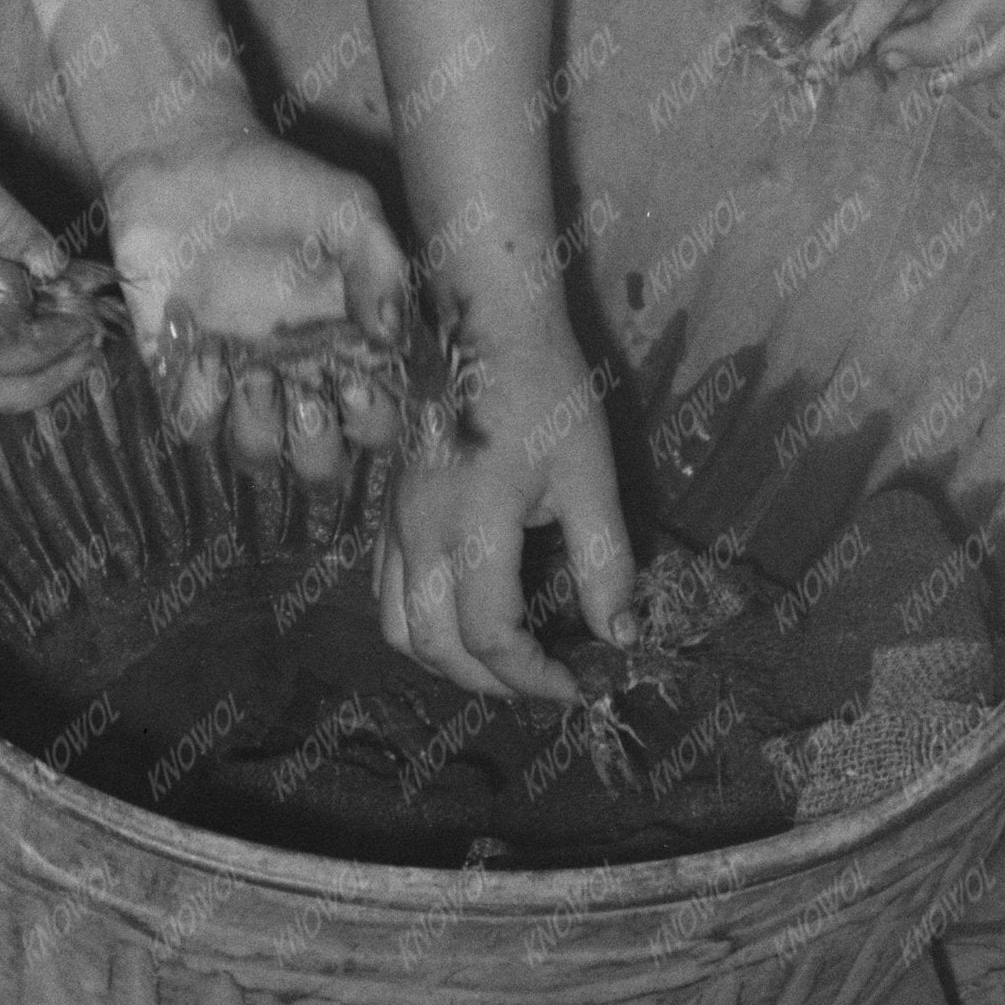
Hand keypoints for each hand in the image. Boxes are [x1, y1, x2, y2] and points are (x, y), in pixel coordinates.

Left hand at [105, 129, 416, 492]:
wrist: (187, 156)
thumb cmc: (279, 181)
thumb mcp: (348, 208)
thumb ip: (380, 265)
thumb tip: (389, 338)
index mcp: (346, 349)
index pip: (376, 425)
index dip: (374, 423)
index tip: (358, 380)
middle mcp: (294, 377)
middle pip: (319, 466)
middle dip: (316, 447)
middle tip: (304, 393)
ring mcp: (235, 378)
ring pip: (255, 454)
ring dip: (259, 428)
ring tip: (252, 369)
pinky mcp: (178, 367)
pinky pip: (191, 422)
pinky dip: (200, 398)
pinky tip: (204, 345)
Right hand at [381, 328, 636, 703]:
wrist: (486, 321)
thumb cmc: (546, 390)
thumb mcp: (590, 477)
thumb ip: (605, 564)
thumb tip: (620, 636)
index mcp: (474, 525)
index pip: (491, 638)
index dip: (535, 679)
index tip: (579, 684)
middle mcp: (421, 531)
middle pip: (436, 647)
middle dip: (494, 683)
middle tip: (546, 680)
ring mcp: (395, 520)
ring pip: (398, 627)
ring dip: (448, 661)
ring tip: (502, 660)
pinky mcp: (388, 508)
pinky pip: (385, 589)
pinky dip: (419, 623)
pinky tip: (463, 614)